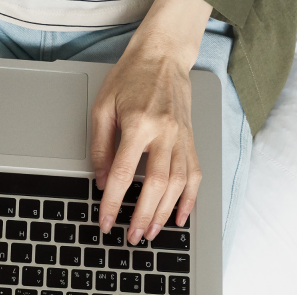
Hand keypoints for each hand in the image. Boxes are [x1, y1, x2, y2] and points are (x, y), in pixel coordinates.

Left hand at [91, 0, 211, 244]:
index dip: (113, 203)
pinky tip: (181, 217)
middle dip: (142, 215)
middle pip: (156, 185)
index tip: (106, 222)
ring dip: (165, 213)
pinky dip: (189, 199)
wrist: (163, 54)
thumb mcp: (103, 107)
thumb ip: (101, 146)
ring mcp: (182, 137)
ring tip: (150, 232)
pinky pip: (195, 174)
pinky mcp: (191, 139)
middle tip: (131, 237)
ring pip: (178, 184)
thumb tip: (102, 181)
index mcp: (138, 124)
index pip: (123, 174)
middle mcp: (164, 133)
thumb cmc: (130, 77)